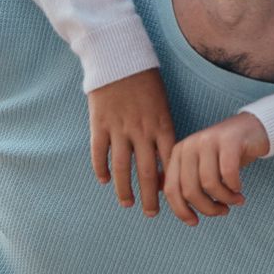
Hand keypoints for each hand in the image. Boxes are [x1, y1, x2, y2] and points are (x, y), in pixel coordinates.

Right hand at [87, 69, 173, 216]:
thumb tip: (165, 158)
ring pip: (122, 168)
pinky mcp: (99, 124)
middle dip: (150, 197)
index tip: (175, 198)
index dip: (171, 183)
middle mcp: (141, 131)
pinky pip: (99, 153)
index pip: (169, 162)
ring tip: (127, 204)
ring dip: (125, 189)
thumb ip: (162, 130)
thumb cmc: (146, 81)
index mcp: (161, 125)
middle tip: (152, 213)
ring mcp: (119, 129)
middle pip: (147, 172)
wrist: (119, 59)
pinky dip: (100, 169)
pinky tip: (103, 181)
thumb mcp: (162, 104)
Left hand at [162, 112, 270, 225]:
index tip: (194, 222)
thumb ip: (182, 177)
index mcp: (178, 153)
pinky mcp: (229, 141)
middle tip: (222, 211)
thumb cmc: (225, 153)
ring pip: (210, 184)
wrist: (252, 128)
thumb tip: (164, 196)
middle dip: (207, 208)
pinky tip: (239, 189)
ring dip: (225, 199)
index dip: (181, 210)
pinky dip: (234, 187)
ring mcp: (209, 141)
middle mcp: (190, 145)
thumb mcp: (200, 164)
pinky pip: (228, 173)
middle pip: (190, 190)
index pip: (171, 189)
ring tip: (235, 201)